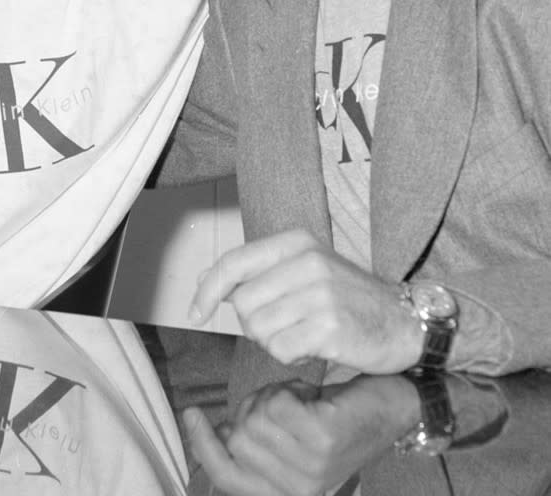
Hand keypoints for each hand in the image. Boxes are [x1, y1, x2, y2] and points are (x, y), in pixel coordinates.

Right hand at [182, 374, 420, 495]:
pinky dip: (289, 388)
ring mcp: (309, 468)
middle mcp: (296, 490)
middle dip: (252, 407)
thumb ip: (258, 443)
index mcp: (287, 494)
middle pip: (237, 438)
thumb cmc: (343, 416)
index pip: (227, 478)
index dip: (203, 447)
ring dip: (273, 395)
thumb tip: (219, 432)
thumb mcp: (297, 439)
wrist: (395, 405)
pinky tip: (311, 394)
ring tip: (302, 398)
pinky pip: (276, 403)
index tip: (191, 412)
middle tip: (284, 401)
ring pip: (255, 417)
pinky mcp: (321, 439)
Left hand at [188, 230, 421, 374]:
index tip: (195, 312)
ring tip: (303, 333)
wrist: (404, 321)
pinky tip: (313, 348)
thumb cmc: (347, 298)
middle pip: (244, 303)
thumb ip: (258, 272)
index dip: (208, 289)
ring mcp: (320, 294)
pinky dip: (290, 357)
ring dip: (274, 341)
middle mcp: (308, 261)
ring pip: (260, 329)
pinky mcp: (330, 327)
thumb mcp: (305, 269)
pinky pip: (281, 350)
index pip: (235, 262)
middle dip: (254, 324)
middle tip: (284, 325)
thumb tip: (206, 283)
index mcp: (297, 242)